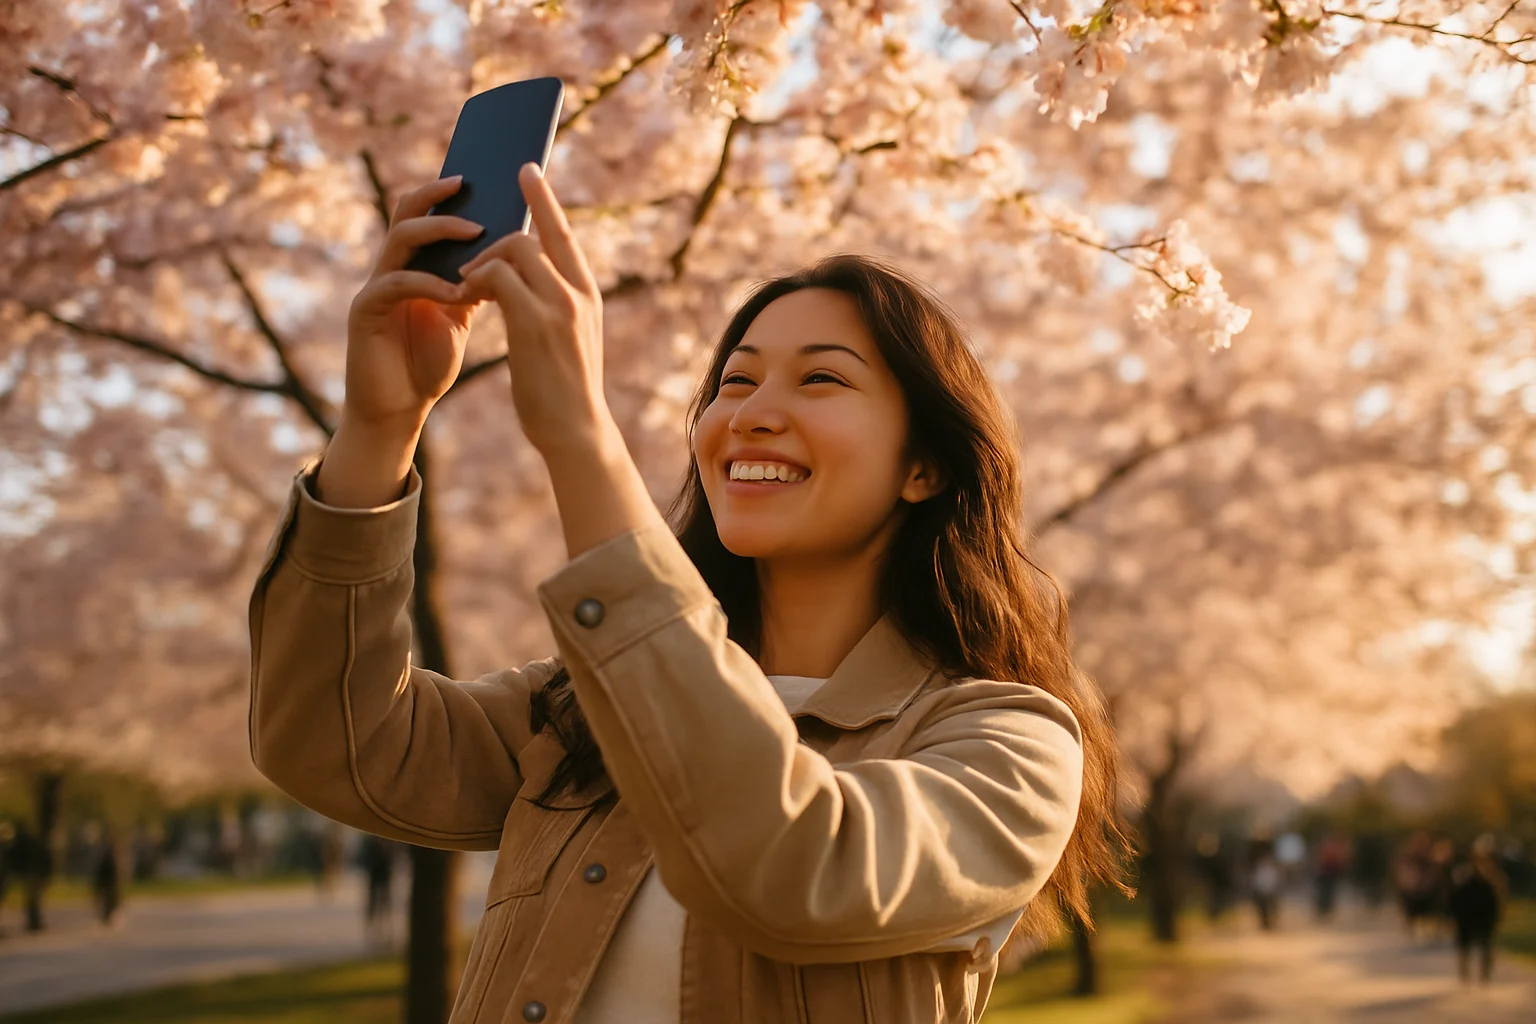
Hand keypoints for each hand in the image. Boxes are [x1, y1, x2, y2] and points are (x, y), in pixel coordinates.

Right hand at [343, 176, 484, 431]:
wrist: (397, 410)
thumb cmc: (428, 364)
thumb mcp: (458, 315)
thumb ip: (472, 283)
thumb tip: (508, 249)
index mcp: (412, 265)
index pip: (426, 215)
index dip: (449, 195)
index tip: (485, 177)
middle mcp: (390, 267)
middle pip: (407, 212)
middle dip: (437, 195)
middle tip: (471, 184)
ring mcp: (374, 286)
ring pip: (401, 238)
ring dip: (440, 232)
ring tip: (476, 232)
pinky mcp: (365, 311)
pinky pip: (397, 284)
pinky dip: (430, 284)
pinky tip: (458, 293)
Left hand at [457, 163, 608, 454]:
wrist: (575, 431)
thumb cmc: (562, 389)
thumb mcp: (564, 338)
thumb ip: (550, 301)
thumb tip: (519, 272)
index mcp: (588, 294)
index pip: (564, 234)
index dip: (544, 199)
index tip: (526, 170)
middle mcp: (579, 292)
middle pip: (535, 233)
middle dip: (499, 228)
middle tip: (469, 248)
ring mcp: (560, 306)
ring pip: (514, 249)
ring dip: (480, 261)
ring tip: (464, 285)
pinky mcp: (536, 323)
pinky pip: (497, 277)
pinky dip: (475, 281)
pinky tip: (463, 298)